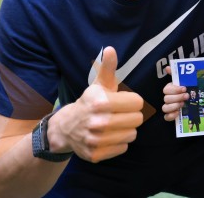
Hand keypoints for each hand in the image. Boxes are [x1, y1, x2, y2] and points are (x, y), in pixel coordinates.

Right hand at [48, 47, 143, 162]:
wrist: (66, 128)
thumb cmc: (89, 103)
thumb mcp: (99, 84)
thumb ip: (108, 68)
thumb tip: (111, 49)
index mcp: (101, 102)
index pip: (138, 103)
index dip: (132, 101)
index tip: (123, 102)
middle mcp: (98, 122)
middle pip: (137, 120)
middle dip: (131, 115)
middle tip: (120, 114)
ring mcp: (96, 140)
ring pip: (132, 135)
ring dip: (126, 129)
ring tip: (115, 125)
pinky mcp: (96, 154)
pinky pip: (123, 148)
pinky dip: (119, 143)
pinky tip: (109, 136)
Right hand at [162, 66, 188, 121]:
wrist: (194, 100)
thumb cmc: (188, 89)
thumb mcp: (184, 80)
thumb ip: (176, 73)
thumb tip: (167, 67)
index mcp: (170, 89)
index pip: (166, 89)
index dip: (175, 89)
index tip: (184, 88)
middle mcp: (168, 98)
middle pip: (166, 98)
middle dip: (177, 97)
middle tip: (186, 96)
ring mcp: (168, 107)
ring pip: (165, 107)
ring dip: (174, 106)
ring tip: (183, 104)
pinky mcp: (170, 115)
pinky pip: (166, 117)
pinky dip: (171, 116)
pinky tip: (178, 113)